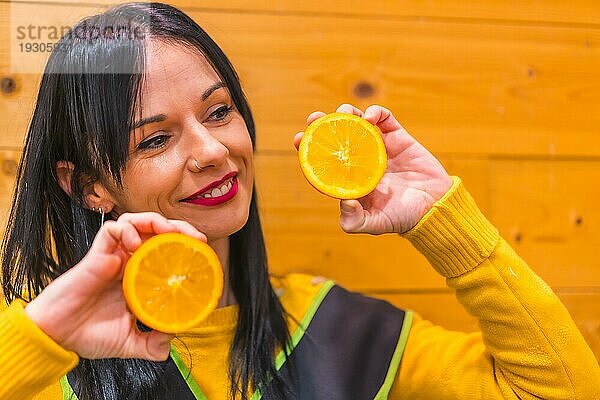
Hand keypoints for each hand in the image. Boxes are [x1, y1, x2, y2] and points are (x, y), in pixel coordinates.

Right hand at [24, 212, 204, 360]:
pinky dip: (126, 229)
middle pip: (157, 231)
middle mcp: (129, 262)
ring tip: (170, 231)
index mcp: (139, 277)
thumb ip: (152, 344)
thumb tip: (171, 341)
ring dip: (156, 221)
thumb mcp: (130, 343)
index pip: (167, 251)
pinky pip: (111, 230)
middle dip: (179, 227)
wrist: (58, 338)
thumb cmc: (89, 335)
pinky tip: (135, 241)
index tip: (203, 251)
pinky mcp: (97, 254)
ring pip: (136, 222)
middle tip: (196, 238)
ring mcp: (113, 255)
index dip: (186, 246)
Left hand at [294, 104, 451, 234]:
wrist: (436, 206)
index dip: (309, 149)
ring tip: (344, 113)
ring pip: (356, 123)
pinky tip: (371, 117)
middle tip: (315, 118)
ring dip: (346, 114)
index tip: (299, 139)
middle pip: (336, 137)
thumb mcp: (376, 224)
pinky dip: (376, 113)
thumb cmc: (403, 217)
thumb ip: (355, 221)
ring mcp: (378, 147)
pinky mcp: (397, 137)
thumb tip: (343, 202)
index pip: (323, 160)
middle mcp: (360, 160)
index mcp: (350, 178)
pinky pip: (384, 119)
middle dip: (322, 125)